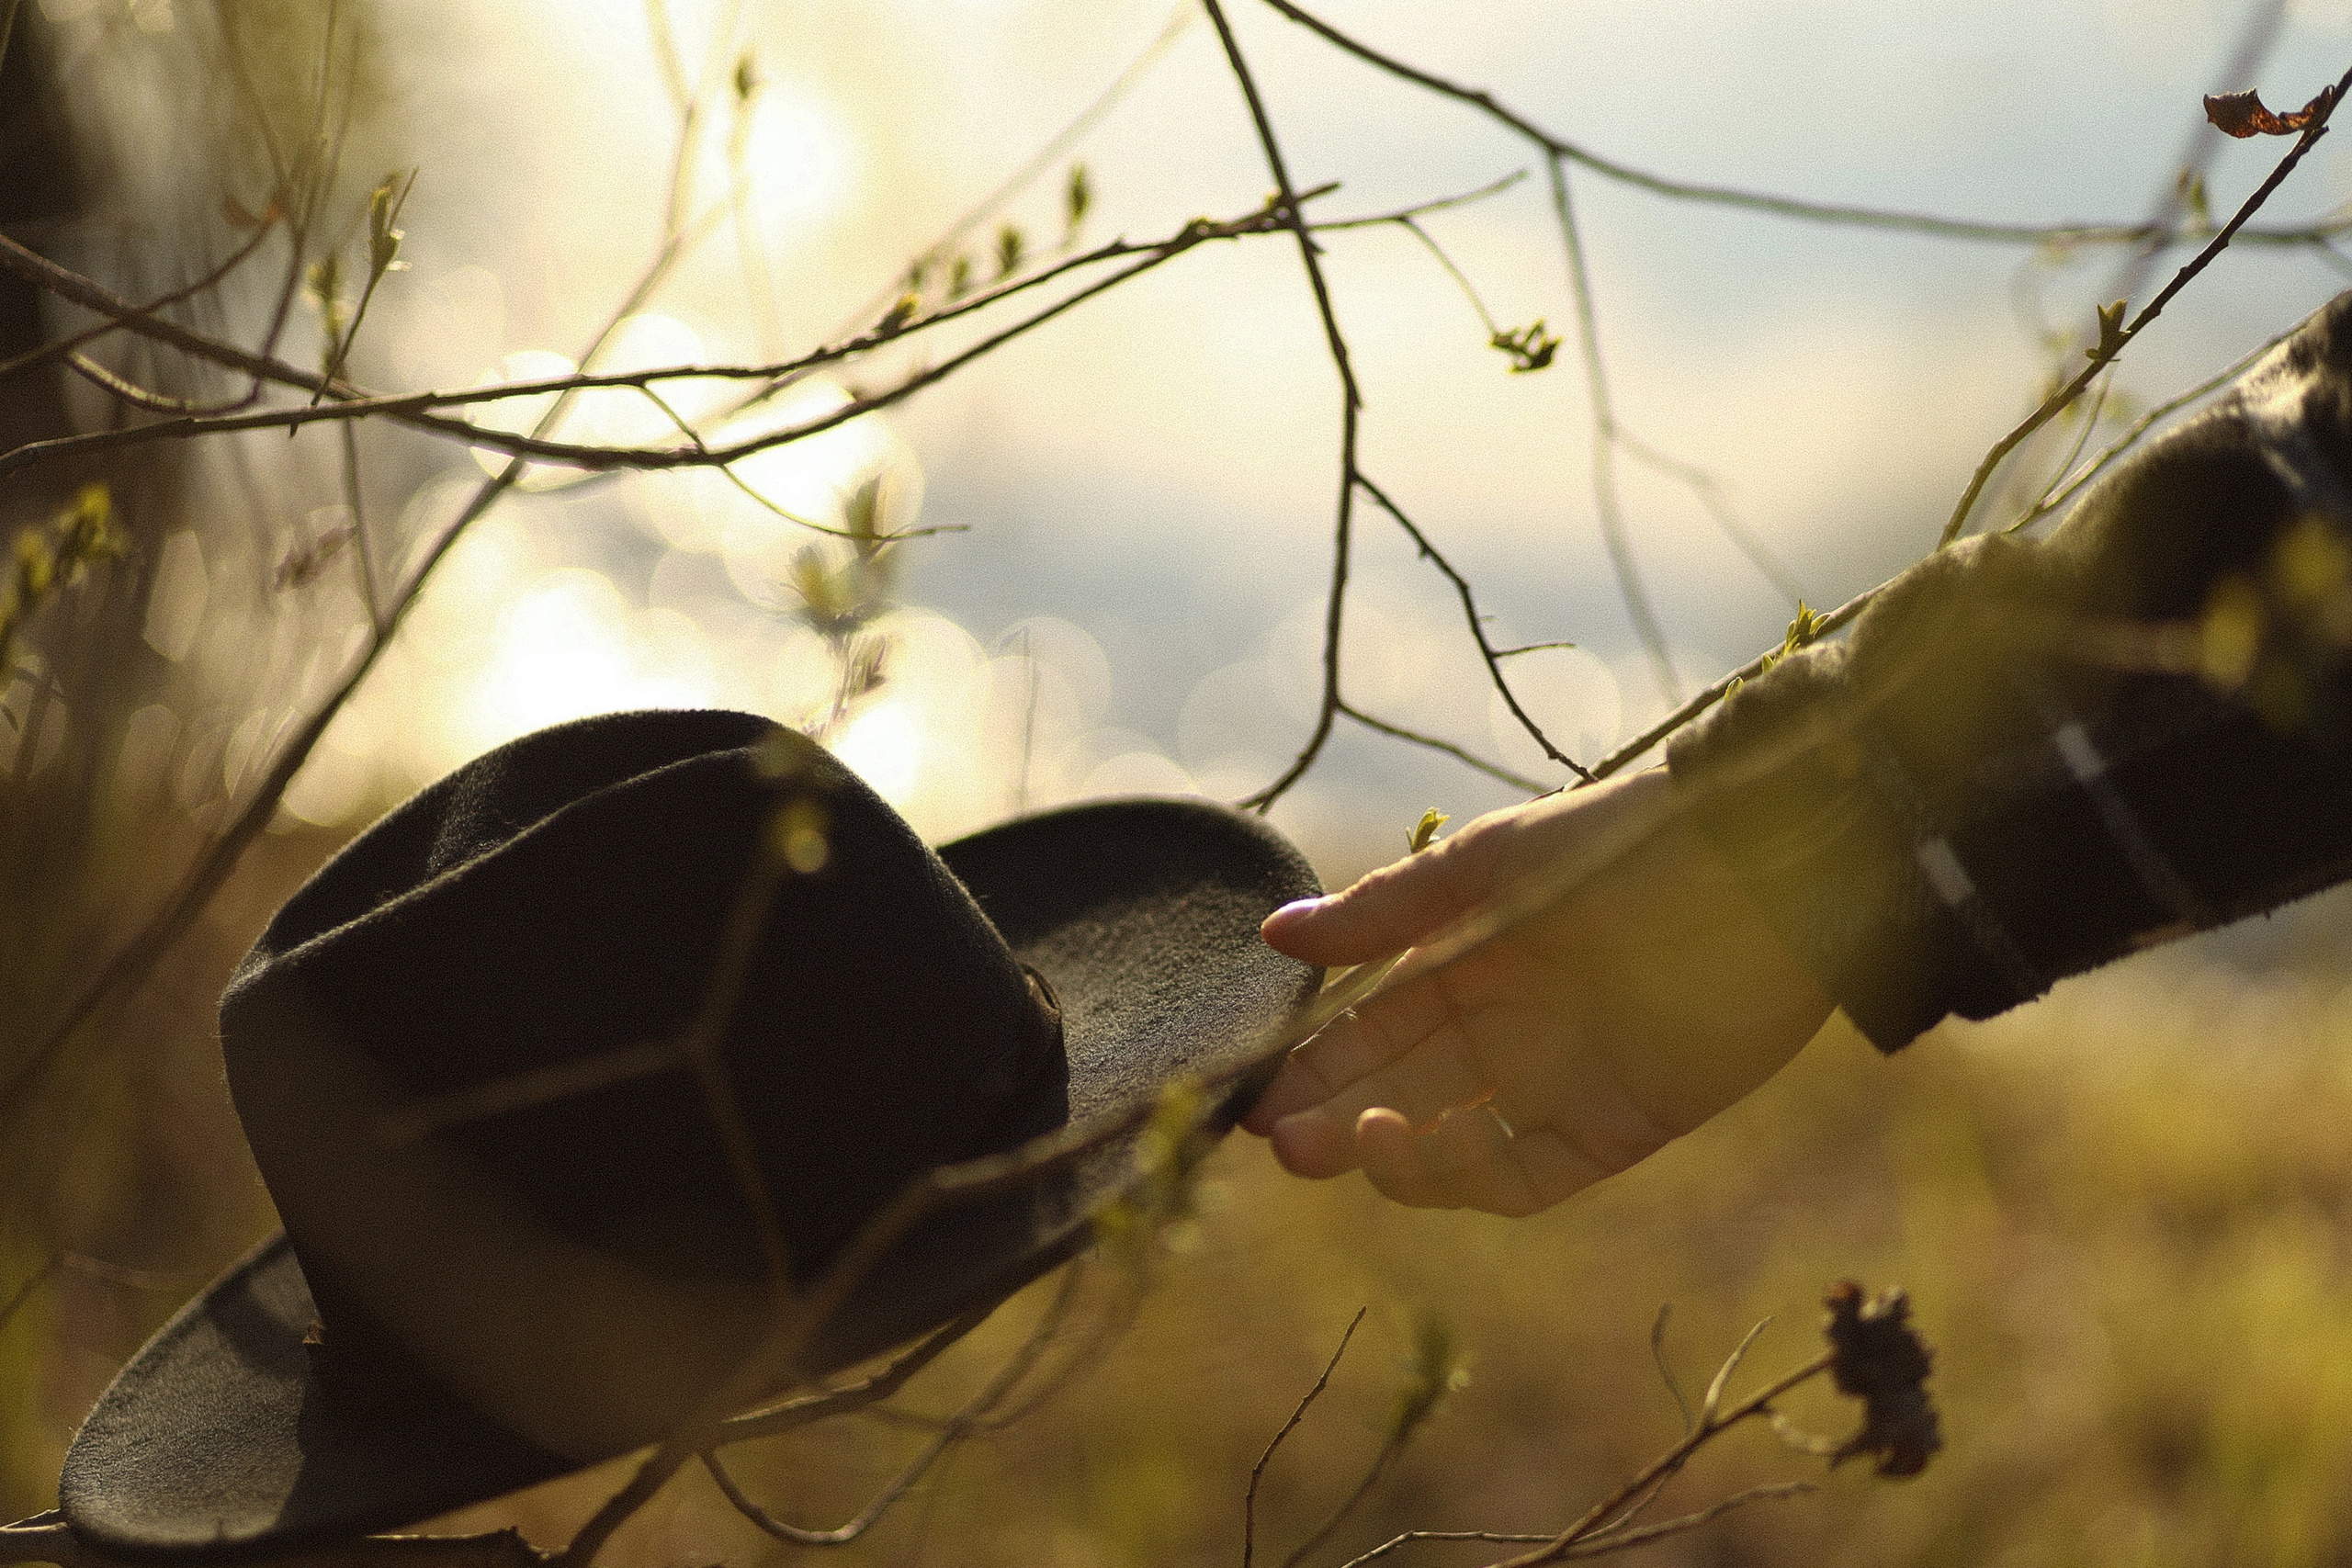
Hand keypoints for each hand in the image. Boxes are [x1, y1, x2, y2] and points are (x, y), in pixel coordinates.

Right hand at [1243, 768, 1832, 1214]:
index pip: (1371, 1027)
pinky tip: (1421, 1149)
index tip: (1252, 1090)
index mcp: (1472, 961)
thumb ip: (1386, 910)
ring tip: (1349, 1140)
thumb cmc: (1623, 845)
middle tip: (1278, 1139)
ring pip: (1451, 1144)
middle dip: (1334, 1118)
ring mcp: (1558, 1083)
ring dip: (1392, 1154)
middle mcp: (1508, 1030)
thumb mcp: (1492, 867)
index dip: (1312, 1062)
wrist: (1764, 872)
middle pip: (1401, 1091)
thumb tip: (1271, 935)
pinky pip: (1524, 1173)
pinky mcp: (1616, 1128)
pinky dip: (1466, 1177)